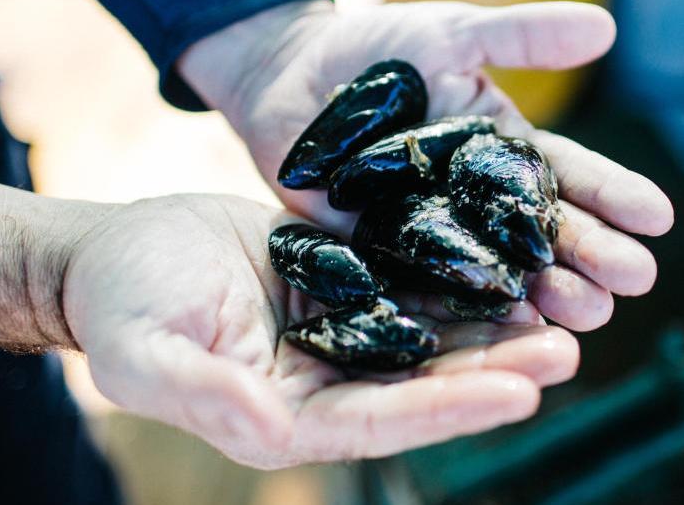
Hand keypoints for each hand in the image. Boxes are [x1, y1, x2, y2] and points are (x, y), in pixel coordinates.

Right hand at [0, 174, 577, 468]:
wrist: (115, 250)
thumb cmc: (120, 306)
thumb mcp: (145, 353)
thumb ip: (203, 393)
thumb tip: (268, 433)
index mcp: (288, 415)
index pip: (384, 421)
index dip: (451, 409)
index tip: (519, 395)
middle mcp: (329, 379)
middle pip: (425, 381)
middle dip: (495, 368)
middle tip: (567, 351)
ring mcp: (342, 328)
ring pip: (430, 331)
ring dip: (493, 324)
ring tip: (561, 309)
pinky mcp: (345, 278)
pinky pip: (411, 276)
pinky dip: (457, 272)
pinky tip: (509, 258)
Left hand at [180, 0, 674, 330]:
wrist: (288, 73)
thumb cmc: (377, 47)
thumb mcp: (452, 33)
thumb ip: (521, 36)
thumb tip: (608, 27)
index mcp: (507, 151)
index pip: (572, 177)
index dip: (615, 195)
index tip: (661, 217)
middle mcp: (481, 202)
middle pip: (547, 235)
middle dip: (595, 256)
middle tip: (638, 280)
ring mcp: (437, 234)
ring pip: (502, 272)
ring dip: (549, 296)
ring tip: (592, 316)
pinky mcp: (385, 258)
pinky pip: (430, 289)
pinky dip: (468, 311)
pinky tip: (507, 333)